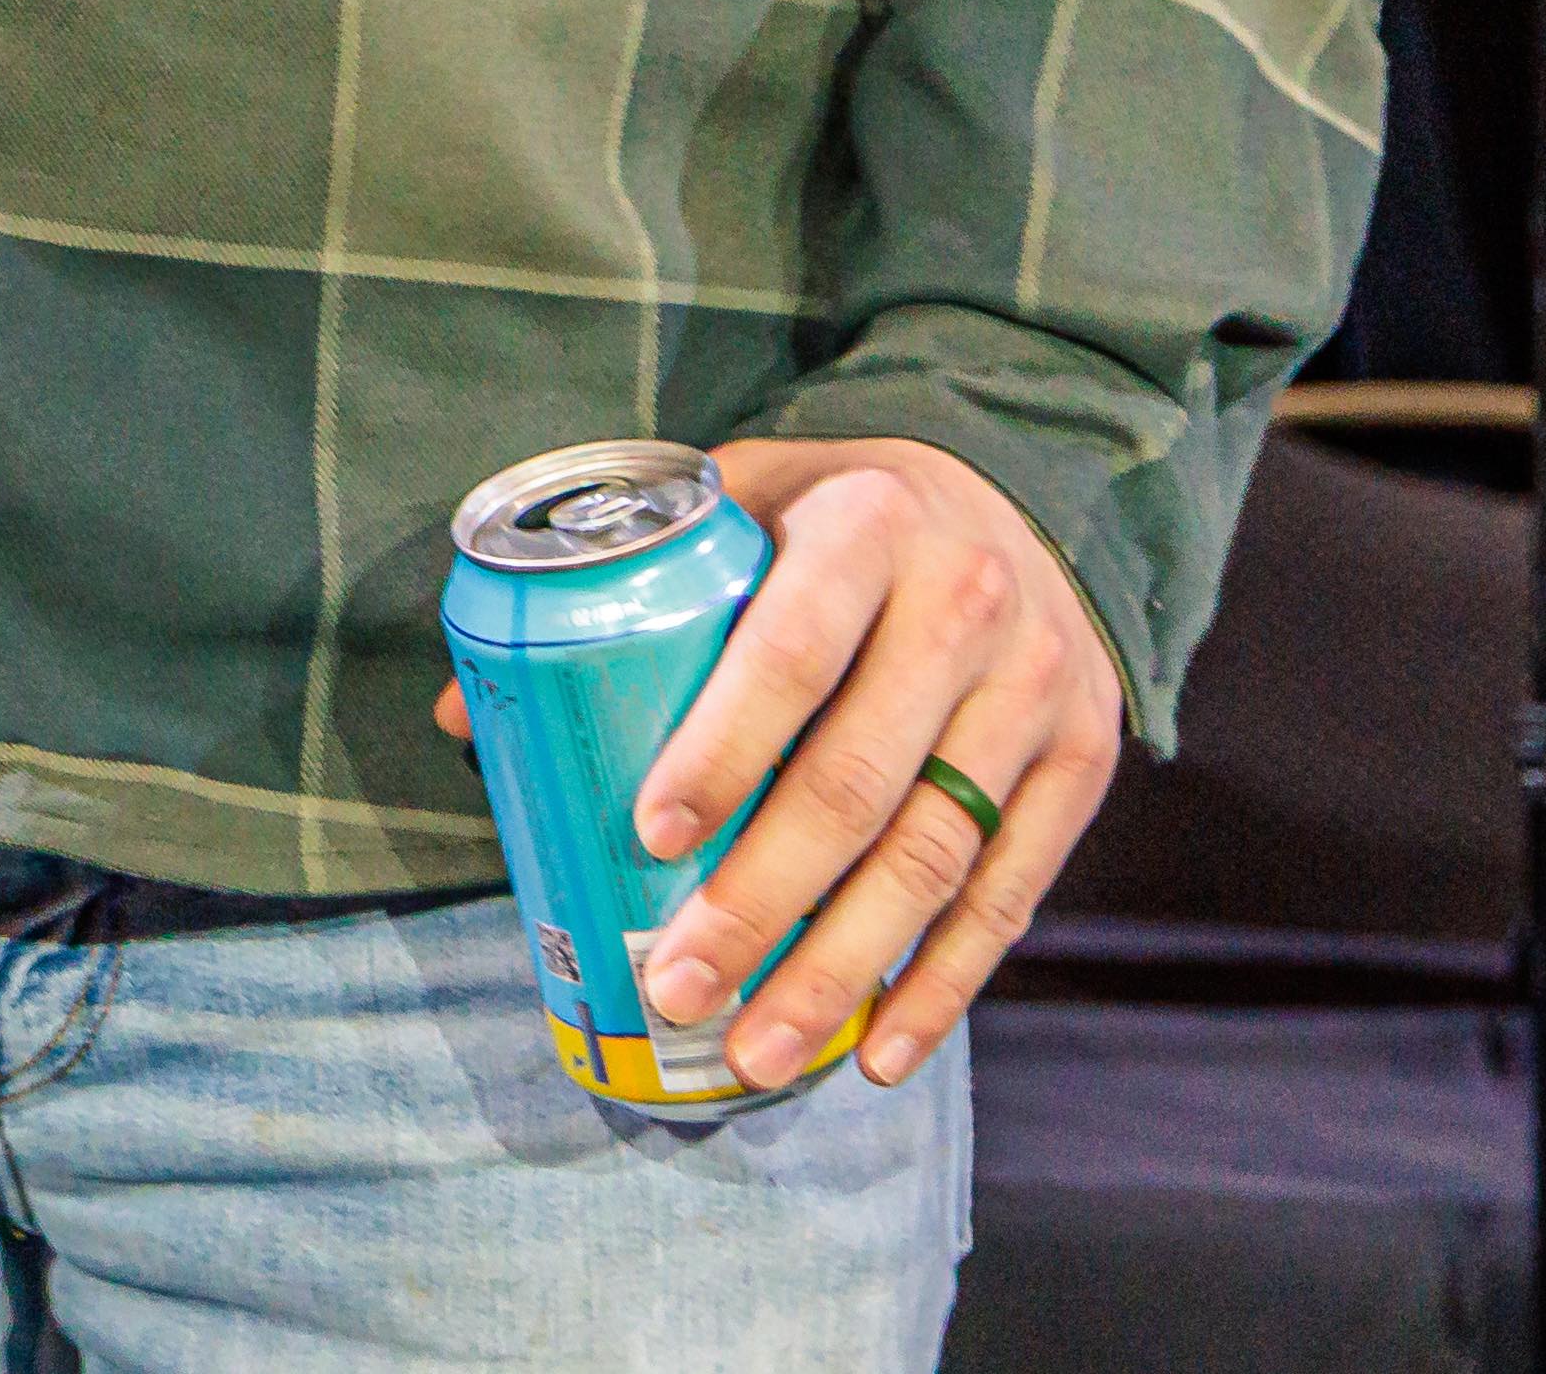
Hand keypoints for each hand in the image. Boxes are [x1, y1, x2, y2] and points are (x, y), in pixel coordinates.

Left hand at [427, 436, 1118, 1089]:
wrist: (1023, 492)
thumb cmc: (839, 513)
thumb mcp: (740, 498)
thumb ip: (620, 588)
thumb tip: (463, 714)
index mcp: (869, 525)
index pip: (790, 651)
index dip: (721, 750)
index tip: (650, 837)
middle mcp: (969, 606)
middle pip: (857, 784)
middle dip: (762, 902)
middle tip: (677, 984)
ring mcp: (1037, 691)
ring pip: (935, 859)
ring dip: (840, 972)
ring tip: (757, 1047)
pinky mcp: (1082, 762)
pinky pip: (1010, 895)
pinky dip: (942, 986)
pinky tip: (878, 1052)